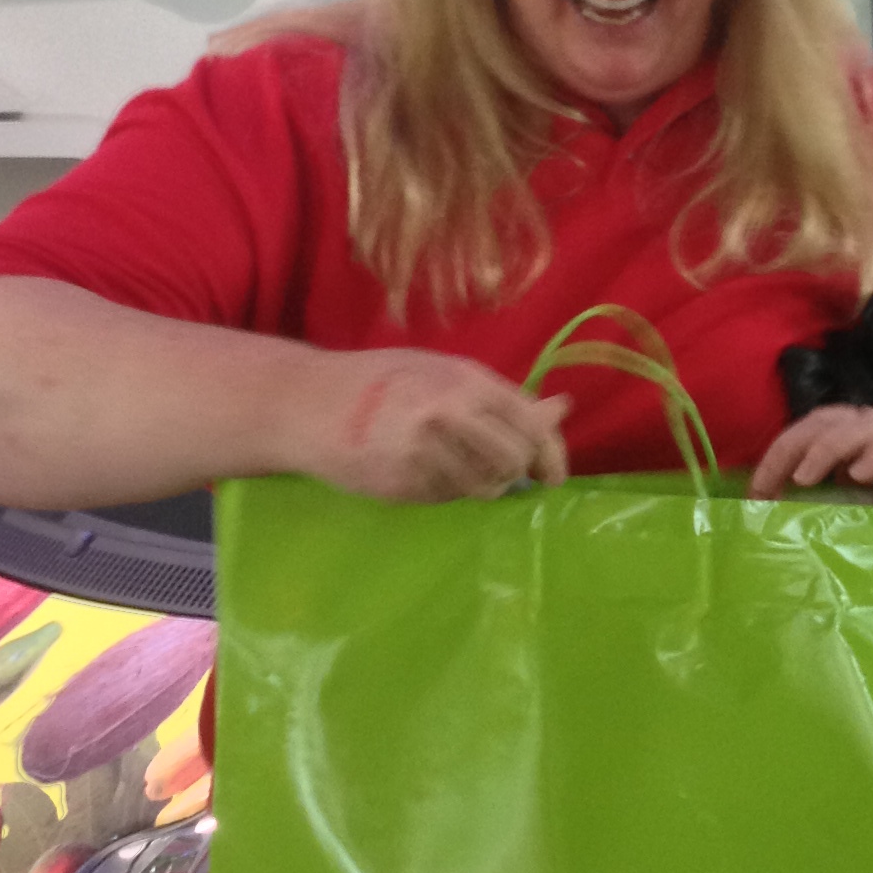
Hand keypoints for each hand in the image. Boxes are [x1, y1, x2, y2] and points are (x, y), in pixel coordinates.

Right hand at [310, 348, 569, 503]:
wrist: (309, 403)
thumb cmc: (382, 382)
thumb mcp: (444, 375)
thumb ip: (501, 398)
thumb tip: (563, 407)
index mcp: (467, 380)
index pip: (530, 425)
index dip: (551, 455)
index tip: (552, 477)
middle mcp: (451, 412)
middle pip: (514, 461)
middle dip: (515, 474)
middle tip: (498, 473)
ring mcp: (426, 450)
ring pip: (484, 487)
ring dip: (478, 485)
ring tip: (451, 466)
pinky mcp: (404, 482)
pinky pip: (446, 498)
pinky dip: (442, 490)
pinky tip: (417, 470)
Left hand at [748, 406, 872, 511]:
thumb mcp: (845, 498)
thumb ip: (814, 495)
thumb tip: (765, 508)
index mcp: (847, 432)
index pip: (803, 430)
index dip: (775, 455)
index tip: (755, 493)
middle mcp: (869, 427)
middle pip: (823, 423)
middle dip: (791, 451)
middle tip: (768, 487)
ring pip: (856, 429)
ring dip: (825, 450)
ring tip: (804, 478)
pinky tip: (857, 475)